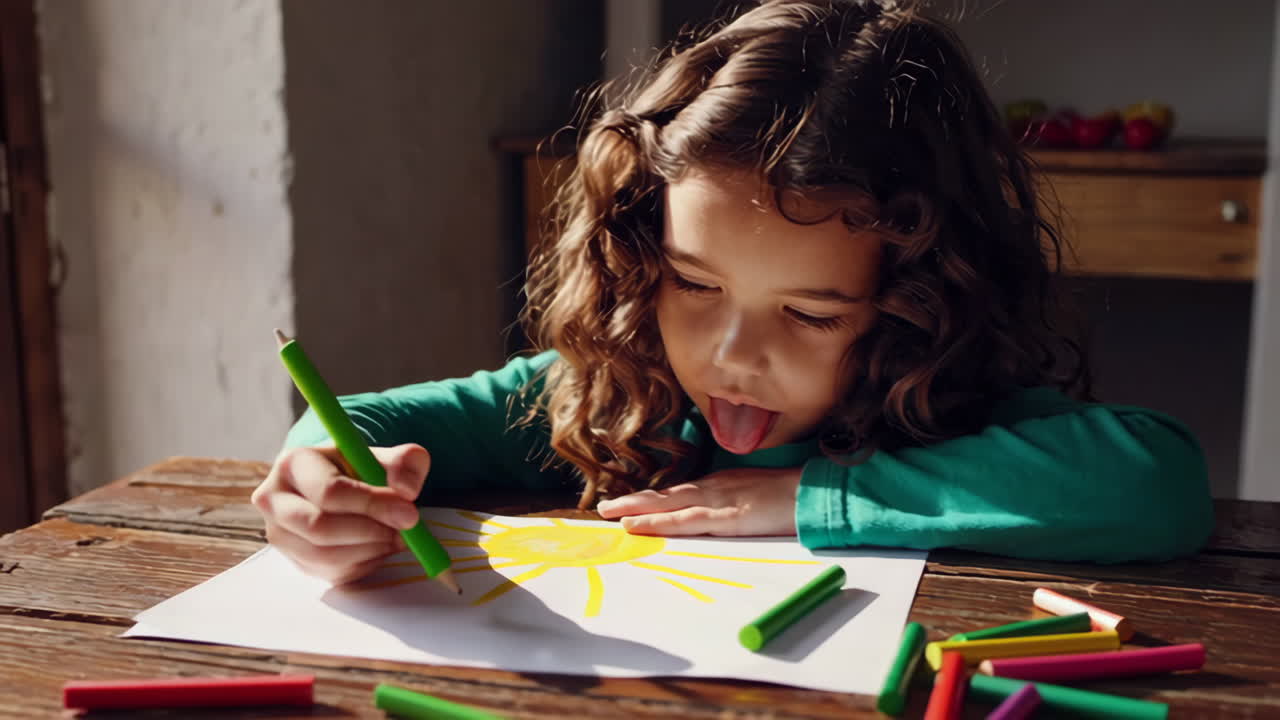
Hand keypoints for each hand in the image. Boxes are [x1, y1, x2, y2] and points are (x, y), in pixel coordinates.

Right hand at [250, 443, 429, 583]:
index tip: (409, 512)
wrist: (341, 488)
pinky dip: (366, 563)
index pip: (329, 492)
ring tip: (398, 535)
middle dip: (371, 531)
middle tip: (406, 529)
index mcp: (293, 464)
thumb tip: (406, 491)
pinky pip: (334, 573)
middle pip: (320, 528)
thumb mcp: (384, 456)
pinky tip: (380, 545)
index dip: (372, 504)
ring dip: (372, 549)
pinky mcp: (296, 562)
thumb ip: (405, 463)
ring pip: (327, 556)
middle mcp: (275, 501)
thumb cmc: (360, 468)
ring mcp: (281, 536)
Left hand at [595, 466, 801, 536]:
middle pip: (667, 495)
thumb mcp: (758, 497)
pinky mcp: (726, 516)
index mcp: (723, 484)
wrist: (818, 493)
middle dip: (635, 501)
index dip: (654, 499)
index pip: (680, 493)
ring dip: (637, 509)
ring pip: (668, 505)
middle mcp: (715, 487)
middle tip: (605, 508)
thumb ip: (737, 503)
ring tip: (609, 515)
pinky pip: (684, 521)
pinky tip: (637, 526)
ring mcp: (719, 500)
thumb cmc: (794, 497)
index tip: (630, 504)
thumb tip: (721, 514)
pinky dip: (658, 522)